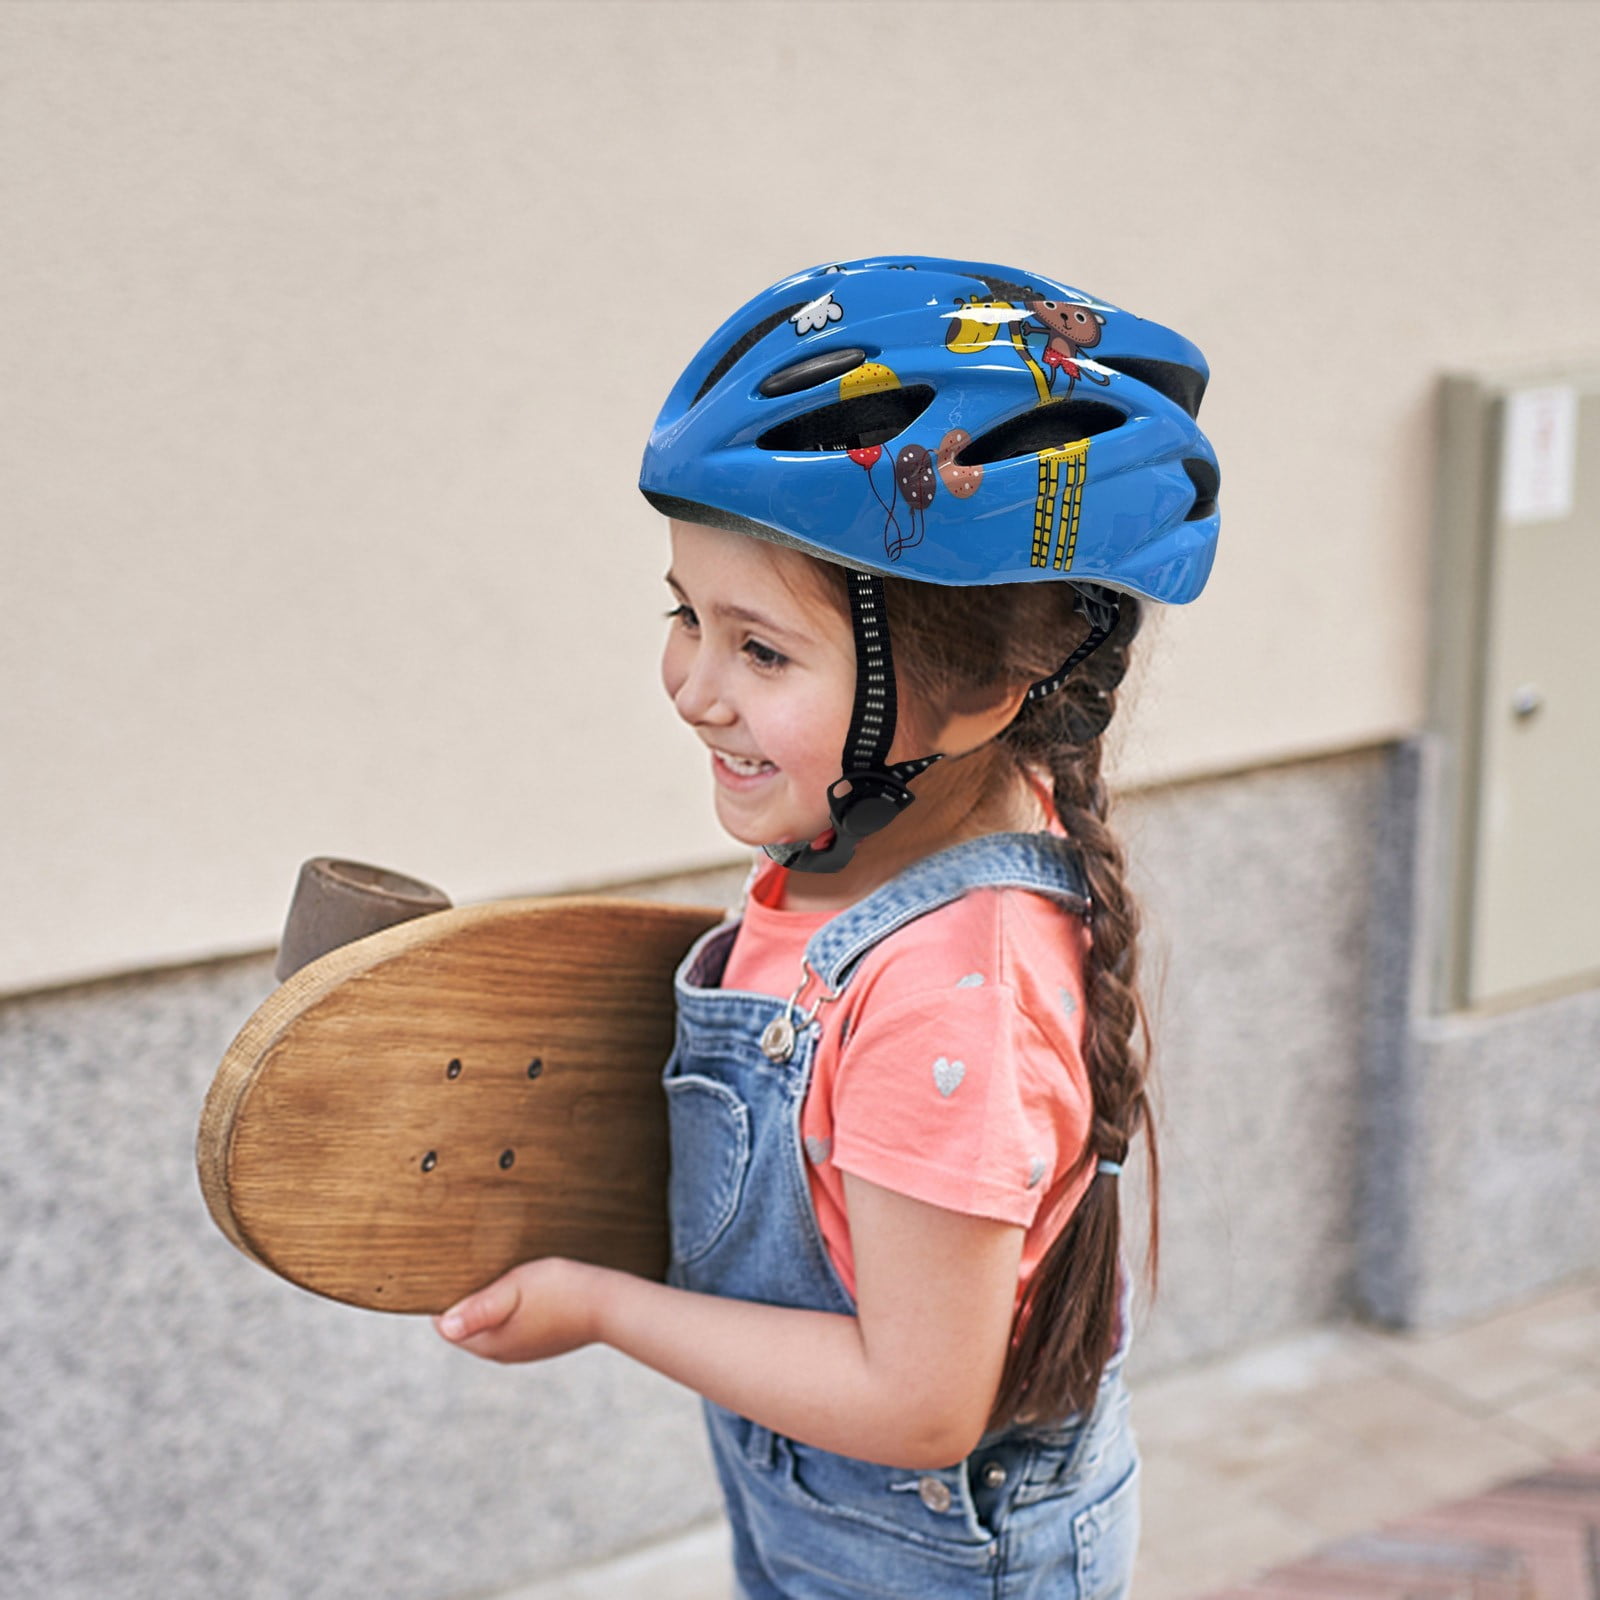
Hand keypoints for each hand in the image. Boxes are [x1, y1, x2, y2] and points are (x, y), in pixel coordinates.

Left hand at [433, 1257, 600, 1363]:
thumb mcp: (514, 1289)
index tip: (452, 1270)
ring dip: (487, 1301)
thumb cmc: (561, 1291)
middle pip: (466, 1323)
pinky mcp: (540, 1339)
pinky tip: (522, 1288)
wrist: (608, 1303)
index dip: (445, 1296)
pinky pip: (511, 1323)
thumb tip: (444, 1327)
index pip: (446, 1324)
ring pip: (489, 1323)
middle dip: (464, 1298)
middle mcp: (502, 1352)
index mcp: (489, 1344)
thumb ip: (477, 1308)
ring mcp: (522, 1347)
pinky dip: (509, 1306)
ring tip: (497, 1272)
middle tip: (473, 1266)